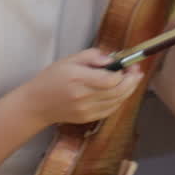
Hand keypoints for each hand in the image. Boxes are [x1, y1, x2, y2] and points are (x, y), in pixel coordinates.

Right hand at [21, 49, 142, 125]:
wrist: (37, 104)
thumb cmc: (52, 78)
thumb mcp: (69, 59)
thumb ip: (92, 56)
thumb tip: (112, 59)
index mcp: (78, 79)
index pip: (110, 79)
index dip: (125, 73)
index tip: (130, 64)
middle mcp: (83, 97)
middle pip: (118, 91)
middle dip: (132, 81)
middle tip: (137, 71)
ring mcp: (86, 110)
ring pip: (117, 102)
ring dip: (129, 90)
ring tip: (133, 80)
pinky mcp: (88, 118)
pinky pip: (111, 110)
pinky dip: (120, 100)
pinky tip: (121, 92)